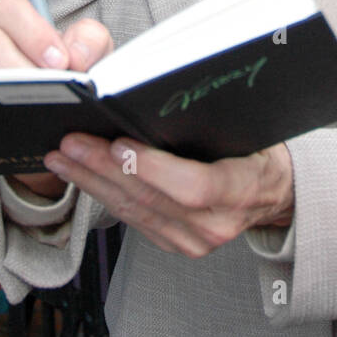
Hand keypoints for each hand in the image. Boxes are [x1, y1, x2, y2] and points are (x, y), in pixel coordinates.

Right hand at [0, 0, 115, 194]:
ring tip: (36, 103)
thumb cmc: (64, 71)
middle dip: (19, 65)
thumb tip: (75, 55)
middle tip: (48, 85)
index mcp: (7, 18)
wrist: (52, 109)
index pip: (8, 7)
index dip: (33, 33)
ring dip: (5, 90)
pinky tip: (18, 120)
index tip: (60, 61)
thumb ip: (90, 40)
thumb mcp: (86, 51)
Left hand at [42, 134, 294, 256]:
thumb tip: (162, 92)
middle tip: (71, 142)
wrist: (273, 193)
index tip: (118, 143)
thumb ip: (214, 119)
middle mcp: (215, 225)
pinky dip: (104, 195)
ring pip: (134, 211)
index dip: (153, 168)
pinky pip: (133, 220)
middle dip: (104, 169)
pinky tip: (81, 176)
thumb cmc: (261, 151)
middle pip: (151, 199)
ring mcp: (193, 241)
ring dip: (92, 183)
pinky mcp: (175, 244)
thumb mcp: (253, 128)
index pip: (193, 187)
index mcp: (241, 190)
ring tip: (62, 157)